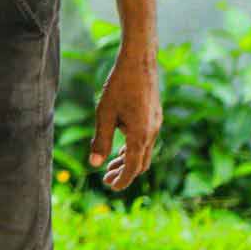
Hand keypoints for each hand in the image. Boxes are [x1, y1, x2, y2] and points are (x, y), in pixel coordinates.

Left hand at [89, 49, 160, 191]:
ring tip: (110, 167)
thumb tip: (94, 164)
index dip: (122, 180)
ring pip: (143, 152)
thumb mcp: (104, 114)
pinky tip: (120, 149)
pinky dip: (133, 149)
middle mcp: (152, 133)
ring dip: (127, 161)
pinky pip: (146, 140)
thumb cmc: (119, 86)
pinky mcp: (155, 117)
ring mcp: (155, 125)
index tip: (110, 187)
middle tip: (106, 179)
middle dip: (124, 173)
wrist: (139, 62)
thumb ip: (100, 140)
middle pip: (139, 163)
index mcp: (140, 135)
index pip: (132, 168)